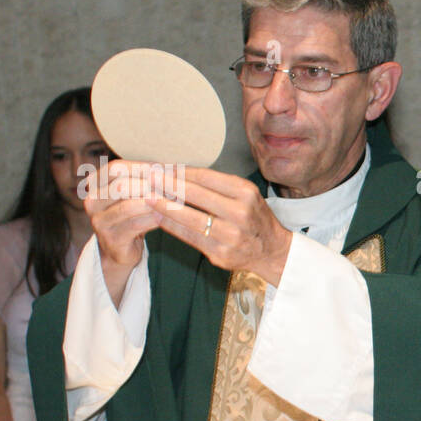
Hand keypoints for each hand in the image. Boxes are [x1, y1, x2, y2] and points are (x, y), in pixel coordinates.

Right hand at [85, 161, 166, 304]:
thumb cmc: (132, 216)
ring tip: (174, 201)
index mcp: (96, 184)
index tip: (166, 169)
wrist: (121, 250)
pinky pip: (135, 225)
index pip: (117, 168)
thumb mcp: (134, 194)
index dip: (142, 167)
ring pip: (129, 206)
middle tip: (172, 186)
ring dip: (154, 203)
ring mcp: (99, 221)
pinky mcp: (111, 239)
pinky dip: (153, 219)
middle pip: (121, 186)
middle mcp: (92, 201)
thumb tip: (172, 167)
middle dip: (149, 185)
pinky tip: (165, 217)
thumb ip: (145, 180)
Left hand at [147, 167, 292, 285]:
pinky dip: (172, 226)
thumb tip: (179, 173)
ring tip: (148, 197)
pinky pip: (190, 237)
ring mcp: (231, 235)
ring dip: (165, 206)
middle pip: (196, 195)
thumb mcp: (245, 195)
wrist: (272, 251)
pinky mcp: (221, 254)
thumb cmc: (253, 218)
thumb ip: (218, 186)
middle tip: (149, 177)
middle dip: (169, 185)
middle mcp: (240, 213)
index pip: (206, 177)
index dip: (181, 172)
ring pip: (190, 218)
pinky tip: (159, 218)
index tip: (162, 167)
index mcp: (246, 192)